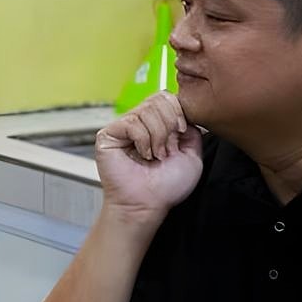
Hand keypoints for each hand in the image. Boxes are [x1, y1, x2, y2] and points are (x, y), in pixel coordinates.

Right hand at [94, 93, 203, 221]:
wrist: (147, 204)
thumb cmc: (166, 186)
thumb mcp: (192, 154)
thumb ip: (192, 129)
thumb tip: (186, 111)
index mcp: (156, 124)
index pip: (167, 97)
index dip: (178, 111)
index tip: (182, 132)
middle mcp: (139, 122)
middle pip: (159, 99)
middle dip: (169, 125)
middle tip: (166, 150)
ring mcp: (123, 127)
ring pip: (147, 110)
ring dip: (157, 136)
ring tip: (154, 156)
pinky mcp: (108, 134)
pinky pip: (132, 123)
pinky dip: (143, 141)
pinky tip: (142, 155)